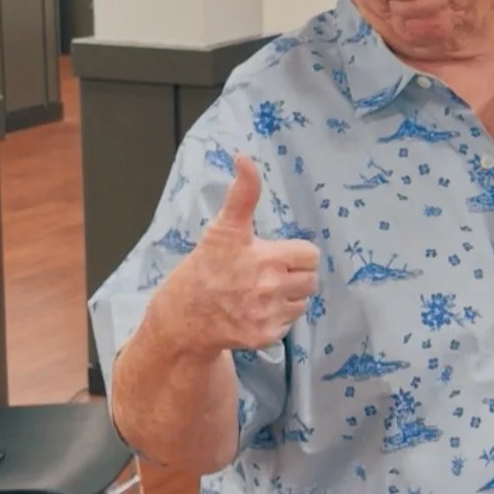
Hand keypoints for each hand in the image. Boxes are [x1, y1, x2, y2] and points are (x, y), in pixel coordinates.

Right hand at [152, 155, 319, 354]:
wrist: (183, 317)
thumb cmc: (204, 268)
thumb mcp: (223, 228)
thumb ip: (243, 194)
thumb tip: (244, 157)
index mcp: (262, 256)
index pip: (310, 254)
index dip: (296, 254)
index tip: (276, 255)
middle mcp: (268, 286)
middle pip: (311, 279)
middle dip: (294, 275)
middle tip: (266, 275)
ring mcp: (267, 314)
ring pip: (302, 302)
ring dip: (288, 297)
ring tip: (259, 293)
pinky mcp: (266, 336)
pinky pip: (290, 324)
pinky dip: (276, 319)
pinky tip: (254, 312)